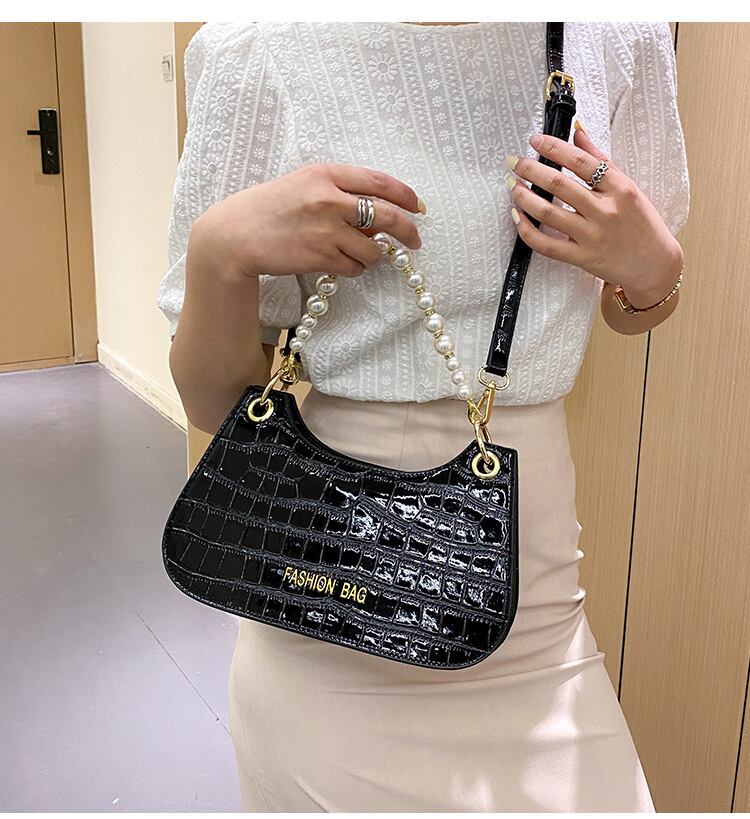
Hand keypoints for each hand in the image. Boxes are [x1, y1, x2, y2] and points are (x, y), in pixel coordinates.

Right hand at [189, 162, 423, 281]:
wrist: (235, 234)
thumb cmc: (269, 209)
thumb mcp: (303, 186)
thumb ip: (339, 194)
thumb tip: (377, 219)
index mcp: (326, 173)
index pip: (380, 182)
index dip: (406, 196)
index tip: (418, 206)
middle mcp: (329, 199)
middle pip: (387, 215)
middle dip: (408, 231)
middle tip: (416, 241)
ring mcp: (325, 229)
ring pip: (372, 249)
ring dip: (373, 256)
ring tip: (359, 254)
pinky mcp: (320, 256)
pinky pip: (354, 268)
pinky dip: (354, 269)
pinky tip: (339, 264)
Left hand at [506, 125, 683, 308]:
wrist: (653, 264)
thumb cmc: (640, 222)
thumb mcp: (627, 187)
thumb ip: (600, 160)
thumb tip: (577, 131)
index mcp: (619, 188)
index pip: (581, 161)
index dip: (554, 148)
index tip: (535, 140)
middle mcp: (605, 211)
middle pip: (560, 185)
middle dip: (531, 169)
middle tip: (513, 162)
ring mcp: (592, 236)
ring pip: (549, 213)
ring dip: (524, 197)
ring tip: (512, 185)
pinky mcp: (581, 258)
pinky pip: (546, 244)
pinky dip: (527, 230)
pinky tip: (516, 216)